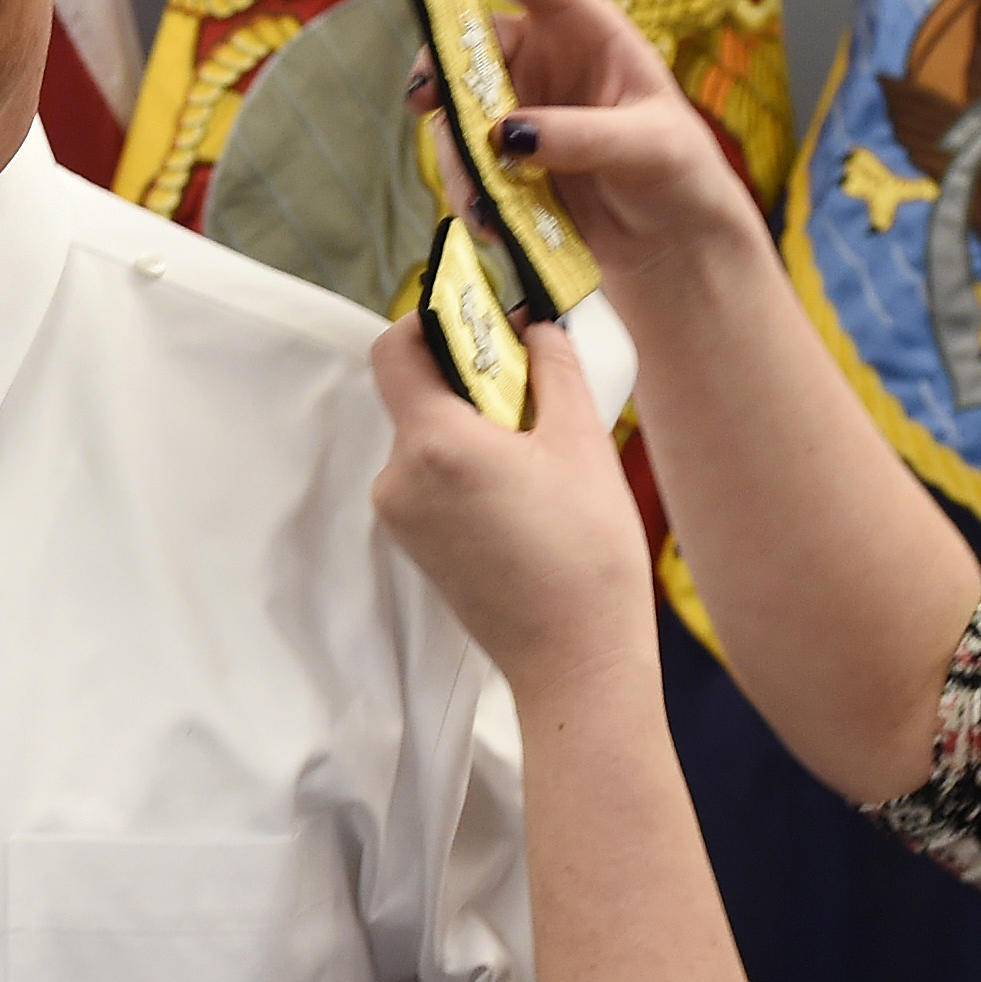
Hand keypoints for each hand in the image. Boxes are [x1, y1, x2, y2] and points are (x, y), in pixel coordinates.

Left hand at [368, 318, 660, 697]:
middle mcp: (399, 479)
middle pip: (414, 393)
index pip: (394, 349)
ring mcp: (400, 517)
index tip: (483, 322)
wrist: (576, 659)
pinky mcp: (414, 545)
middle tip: (533, 384)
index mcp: (434, 444)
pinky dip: (466, 464)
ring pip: (426, 437)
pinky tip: (524, 486)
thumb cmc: (585, 556)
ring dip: (472, 424)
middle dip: (469, 376)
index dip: (432, 322)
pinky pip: (430, 478)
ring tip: (538, 447)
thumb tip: (535, 326)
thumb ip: (553, 367)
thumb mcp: (583, 442)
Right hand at [403, 0, 762, 280]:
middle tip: (423, 101)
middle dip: (437, 68)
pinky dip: (468, 191)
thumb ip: (581, 136)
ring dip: (455, 153)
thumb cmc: (682, 177)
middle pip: (469, 43)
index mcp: (589, 30)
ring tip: (481, 202)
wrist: (676, 249)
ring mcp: (523, 112)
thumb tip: (504, 133)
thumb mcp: (648, 149)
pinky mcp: (508, 164)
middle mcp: (547, 63)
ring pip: (457, 112)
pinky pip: (466, 165)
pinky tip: (492, 221)